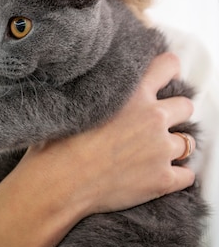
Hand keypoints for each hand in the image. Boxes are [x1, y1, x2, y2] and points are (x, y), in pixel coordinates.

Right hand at [0, 52, 195, 246]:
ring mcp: (161, 149)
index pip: (169, 65)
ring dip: (173, 146)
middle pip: (185, 106)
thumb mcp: (78, 99)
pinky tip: (156, 176)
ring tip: (151, 153)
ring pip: (187, 142)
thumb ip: (102, 88)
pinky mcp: (163, 179)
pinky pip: (187, 175)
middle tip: (154, 123)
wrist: (59, 181)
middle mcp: (154, 117)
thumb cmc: (60, 141)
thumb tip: (101, 81)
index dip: (169, 71)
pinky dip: (175, 176)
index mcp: (134, 92)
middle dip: (174, 113)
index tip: (165, 78)